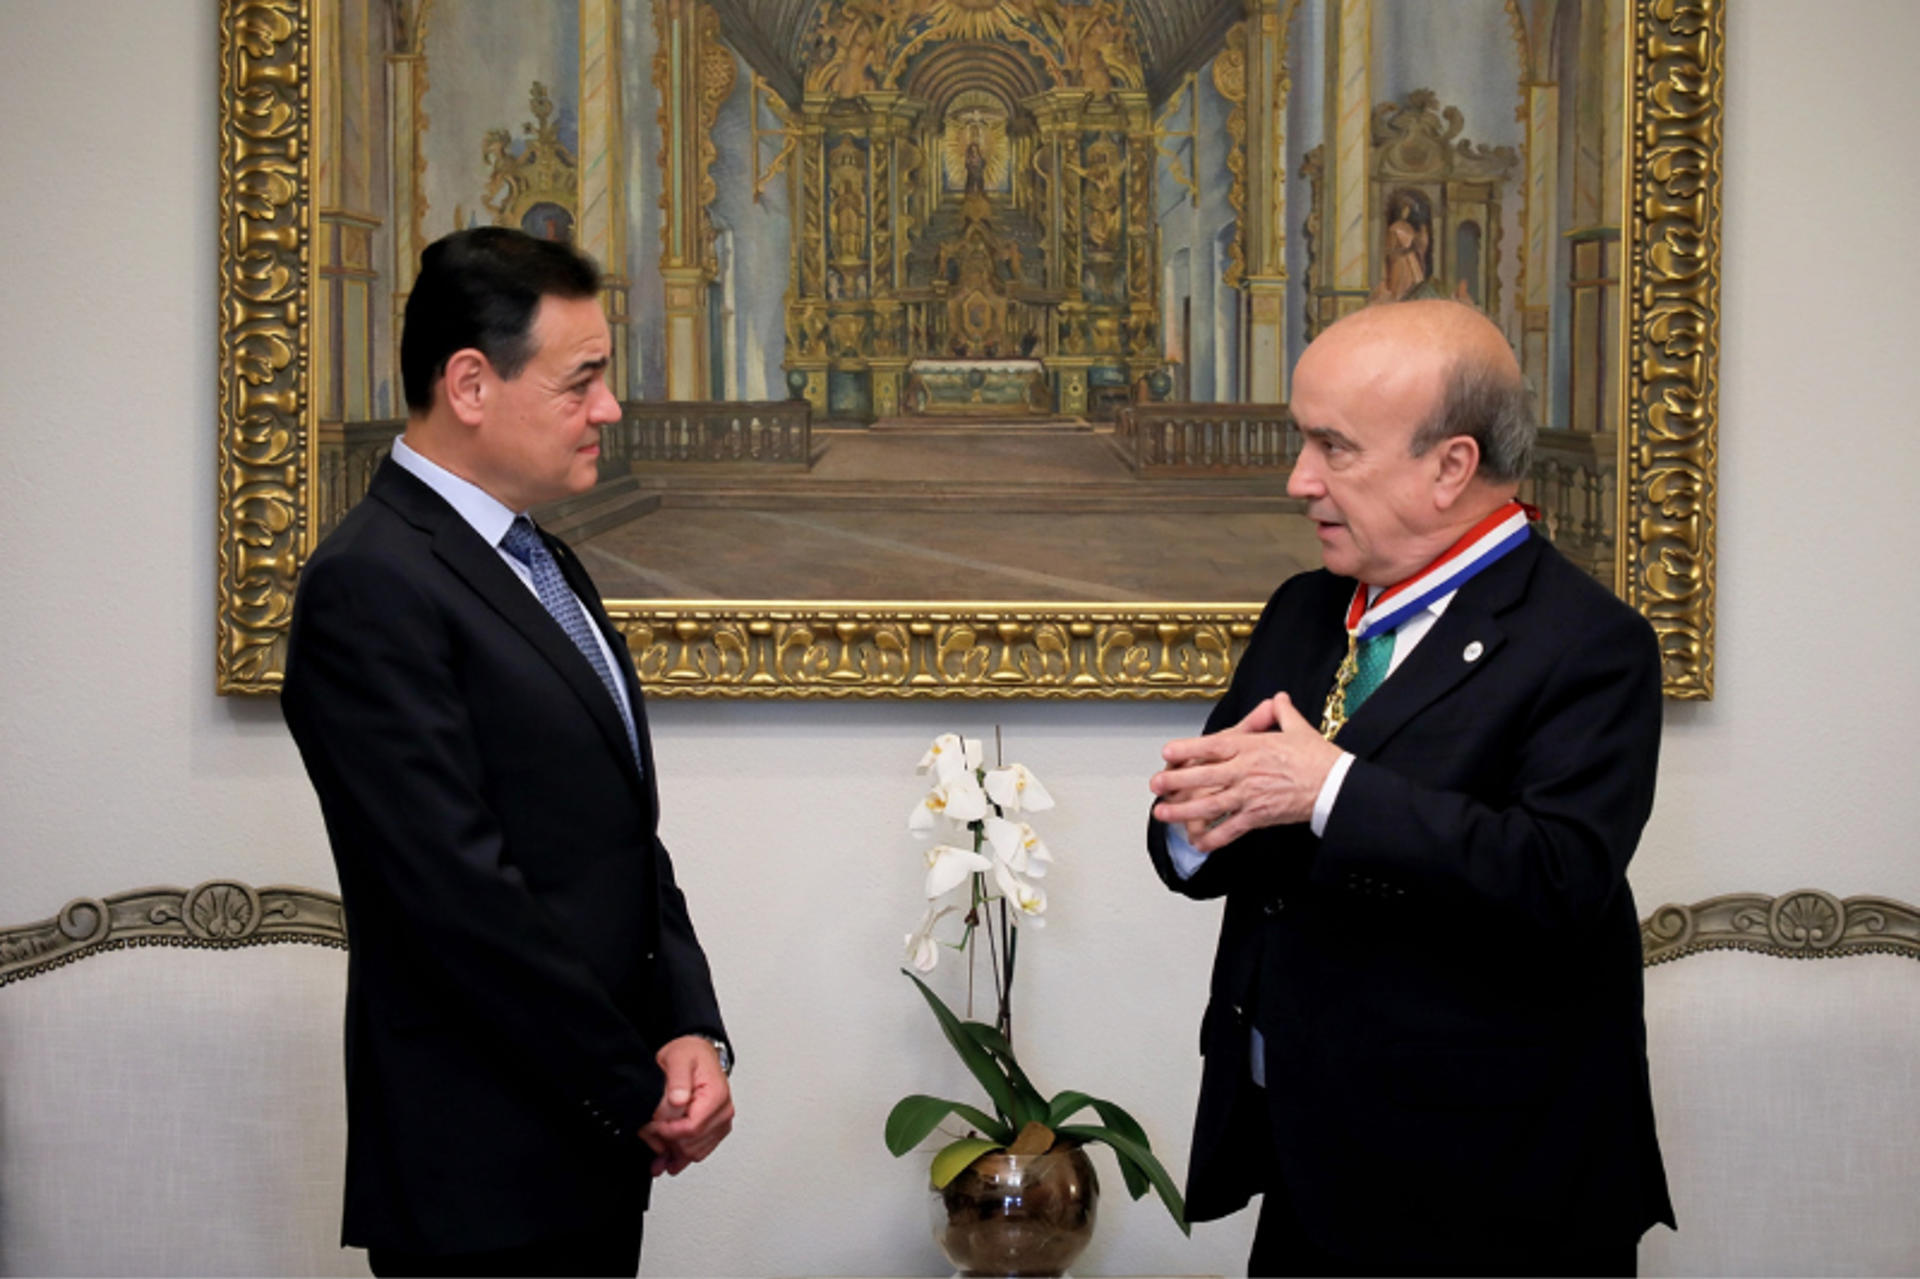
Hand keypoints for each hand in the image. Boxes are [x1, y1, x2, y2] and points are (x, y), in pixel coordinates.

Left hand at [637, 1036, 733, 1176]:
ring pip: (695, 1153)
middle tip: (648, 1131)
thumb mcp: (679, 1058)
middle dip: (667, 1142)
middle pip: (693, 1145)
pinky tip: (665, 1155)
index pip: (692, 1128)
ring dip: (672, 1152)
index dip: (668, 1131)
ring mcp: (720, 1123)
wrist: (698, 1054)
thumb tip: (678, 1100)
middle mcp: (723, 1112)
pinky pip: (699, 1153)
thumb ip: (678, 1079)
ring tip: (654, 1143)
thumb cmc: (691, 1054)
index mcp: (717, 1095)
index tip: (653, 1124)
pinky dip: (680, 1156)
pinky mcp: (715, 1130)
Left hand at [1149, 694, 1343, 852]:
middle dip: (1175, 782)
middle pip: (1203, 776)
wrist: (1336, 787)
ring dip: (1183, 811)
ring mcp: (1250, 796)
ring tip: (1162, 814)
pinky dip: (1213, 838)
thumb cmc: (1319, 758)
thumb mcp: (1299, 728)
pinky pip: (1230, 830)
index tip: (1167, 752)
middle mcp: (1246, 771)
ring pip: (1210, 805)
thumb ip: (1282, 713)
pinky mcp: (1259, 817)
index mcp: (1252, 746)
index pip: (1213, 745)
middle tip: (1155, 784)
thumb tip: (1279, 699)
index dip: (1187, 749)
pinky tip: (1197, 843)